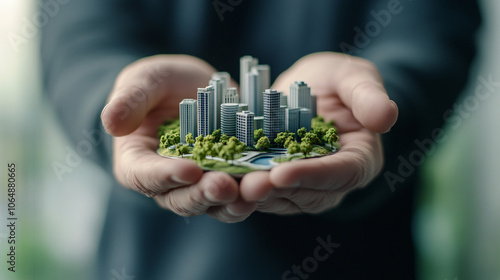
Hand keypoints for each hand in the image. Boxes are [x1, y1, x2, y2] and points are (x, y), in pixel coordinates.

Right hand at [101, 55, 255, 221]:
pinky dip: (253, 192)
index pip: (145, 176)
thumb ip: (129, 99)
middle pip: (182, 199)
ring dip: (234, 202)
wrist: (190, 89)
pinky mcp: (227, 179)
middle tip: (225, 187)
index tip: (188, 170)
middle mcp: (167, 183)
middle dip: (204, 195)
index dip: (165, 176)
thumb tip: (111, 122)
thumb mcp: (143, 82)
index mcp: (137, 163)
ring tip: (254, 192)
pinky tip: (270, 184)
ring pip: (214, 203)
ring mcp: (199, 184)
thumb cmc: (158, 85)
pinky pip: (239, 193)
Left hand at [239, 52, 397, 213]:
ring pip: (280, 197)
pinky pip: (261, 187)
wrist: (313, 90)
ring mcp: (304, 185)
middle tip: (247, 187)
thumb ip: (368, 96)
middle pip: (306, 193)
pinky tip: (218, 178)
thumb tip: (386, 117)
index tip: (282, 174)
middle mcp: (332, 181)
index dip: (312, 175)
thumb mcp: (355, 78)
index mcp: (359, 160)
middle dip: (276, 191)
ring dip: (254, 195)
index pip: (340, 173)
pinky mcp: (279, 181)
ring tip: (228, 187)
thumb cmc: (339, 82)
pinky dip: (241, 184)